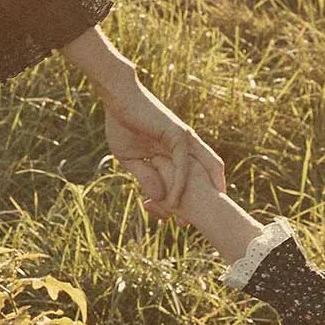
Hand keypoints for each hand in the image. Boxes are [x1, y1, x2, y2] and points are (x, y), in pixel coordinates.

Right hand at [102, 79, 224, 218]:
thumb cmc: (122, 124)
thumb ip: (146, 177)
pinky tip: (172, 202)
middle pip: (206, 176)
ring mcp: (185, 139)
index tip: (177, 221)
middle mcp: (187, 146)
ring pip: (202, 171)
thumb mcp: (132, 159)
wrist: (117, 99)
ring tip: (187, 221)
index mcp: (178, 150)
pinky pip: (183, 165)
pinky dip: (179, 184)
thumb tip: (159, 199)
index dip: (187, 199)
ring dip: (195, 197)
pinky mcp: (178, 135)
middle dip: (201, 201)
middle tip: (189, 225)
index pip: (191, 177)